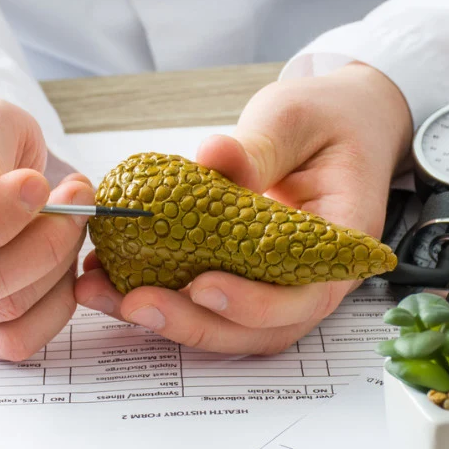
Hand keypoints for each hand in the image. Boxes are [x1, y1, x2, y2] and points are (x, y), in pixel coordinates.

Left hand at [75, 63, 411, 353]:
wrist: (341, 122)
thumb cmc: (328, 120)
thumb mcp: (296, 119)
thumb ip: (260, 145)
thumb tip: (214, 155)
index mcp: (340, 241)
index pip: (304, 296)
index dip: (253, 304)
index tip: (202, 286)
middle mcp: (311, 276)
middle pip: (258, 329)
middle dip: (194, 323)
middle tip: (135, 303)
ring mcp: (276, 282)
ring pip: (227, 325)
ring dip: (167, 319)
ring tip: (107, 295)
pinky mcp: (242, 274)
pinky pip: (206, 299)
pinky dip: (161, 296)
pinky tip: (111, 281)